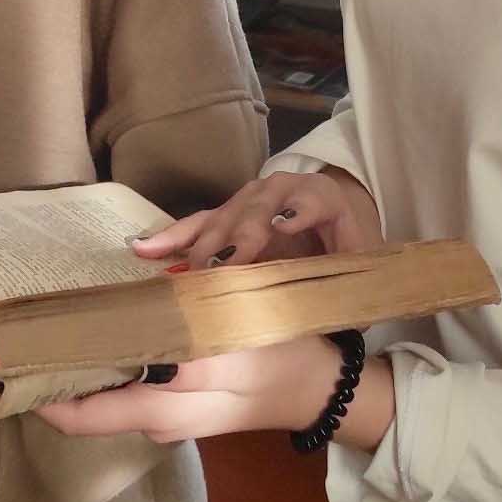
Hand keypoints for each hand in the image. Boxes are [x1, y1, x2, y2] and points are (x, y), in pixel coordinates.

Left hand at [39, 338, 392, 452]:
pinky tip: (102, 346)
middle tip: (22, 343)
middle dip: (54, 381)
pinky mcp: (175, 424)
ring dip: (81, 379)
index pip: (88, 409)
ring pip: (105, 409)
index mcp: (175, 388)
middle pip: (86, 412)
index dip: (44, 391)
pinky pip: (127, 405)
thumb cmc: (280, 343)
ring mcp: (168, 427)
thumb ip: (179, 304)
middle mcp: (161, 418)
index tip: (11, 361)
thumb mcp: (235, 314)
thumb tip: (125, 283)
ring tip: (53, 338)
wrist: (318, 391)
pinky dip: (109, 381)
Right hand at [131, 169, 381, 269]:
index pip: (311, 199)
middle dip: (238, 237)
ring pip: (223, 217)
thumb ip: (349, 284)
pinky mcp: (226, 216)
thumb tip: (340, 312)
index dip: (297, 211)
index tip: (282, 226)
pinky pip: (196, 225)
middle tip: (223, 268)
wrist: (334, 232)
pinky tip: (143, 249)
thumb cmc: (347, 255)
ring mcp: (249, 200)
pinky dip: (171, 238)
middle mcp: (282, 190)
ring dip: (203, 245)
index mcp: (322, 198)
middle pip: (258, 208)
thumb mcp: (358, 269)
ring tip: (185, 272)